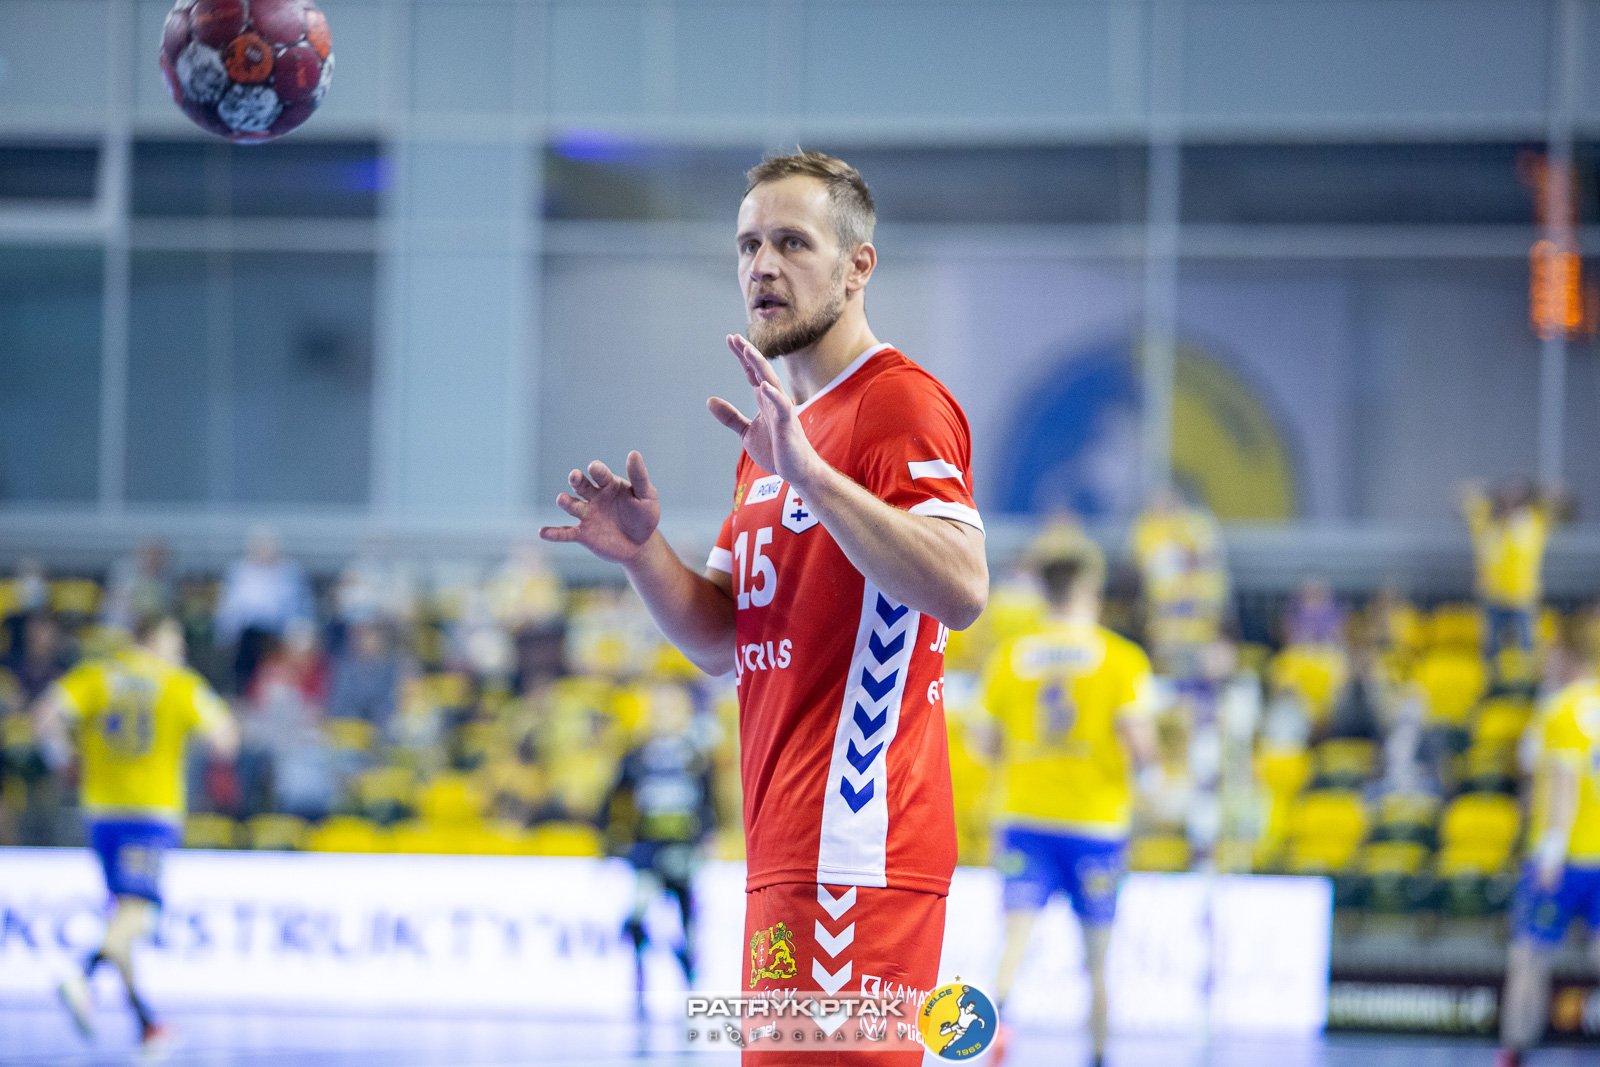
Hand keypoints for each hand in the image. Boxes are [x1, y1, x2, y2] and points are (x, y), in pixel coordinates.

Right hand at [539, 451, 660, 564]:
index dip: (596, 470)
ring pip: (572, 506)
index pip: (599, 474)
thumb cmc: (644, 516)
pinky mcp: (583, 534)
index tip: (594, 468)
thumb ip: (639, 477)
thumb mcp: (646, 496)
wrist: (641, 544)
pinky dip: (554, 533)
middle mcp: (594, 497)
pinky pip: (566, 533)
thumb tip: (634, 453)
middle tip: (574, 476)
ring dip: (565, 502)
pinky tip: (543, 533)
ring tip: (562, 499)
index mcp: (608, 485)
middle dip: (576, 480)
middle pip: (581, 485)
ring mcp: (587, 515)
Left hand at [707, 335, 823, 487]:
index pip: (751, 373)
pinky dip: (773, 396)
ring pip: (771, 383)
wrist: (795, 471)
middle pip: (760, 372)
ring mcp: (782, 412)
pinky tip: (763, 386)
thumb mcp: (746, 432)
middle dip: (749, 355)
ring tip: (748, 351)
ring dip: (760, 367)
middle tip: (735, 338)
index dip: (742, 356)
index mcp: (764, 401)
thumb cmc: (776, 450)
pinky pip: (782, 408)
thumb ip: (730, 416)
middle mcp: (774, 401)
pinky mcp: (789, 426)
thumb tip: (710, 401)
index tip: (731, 339)